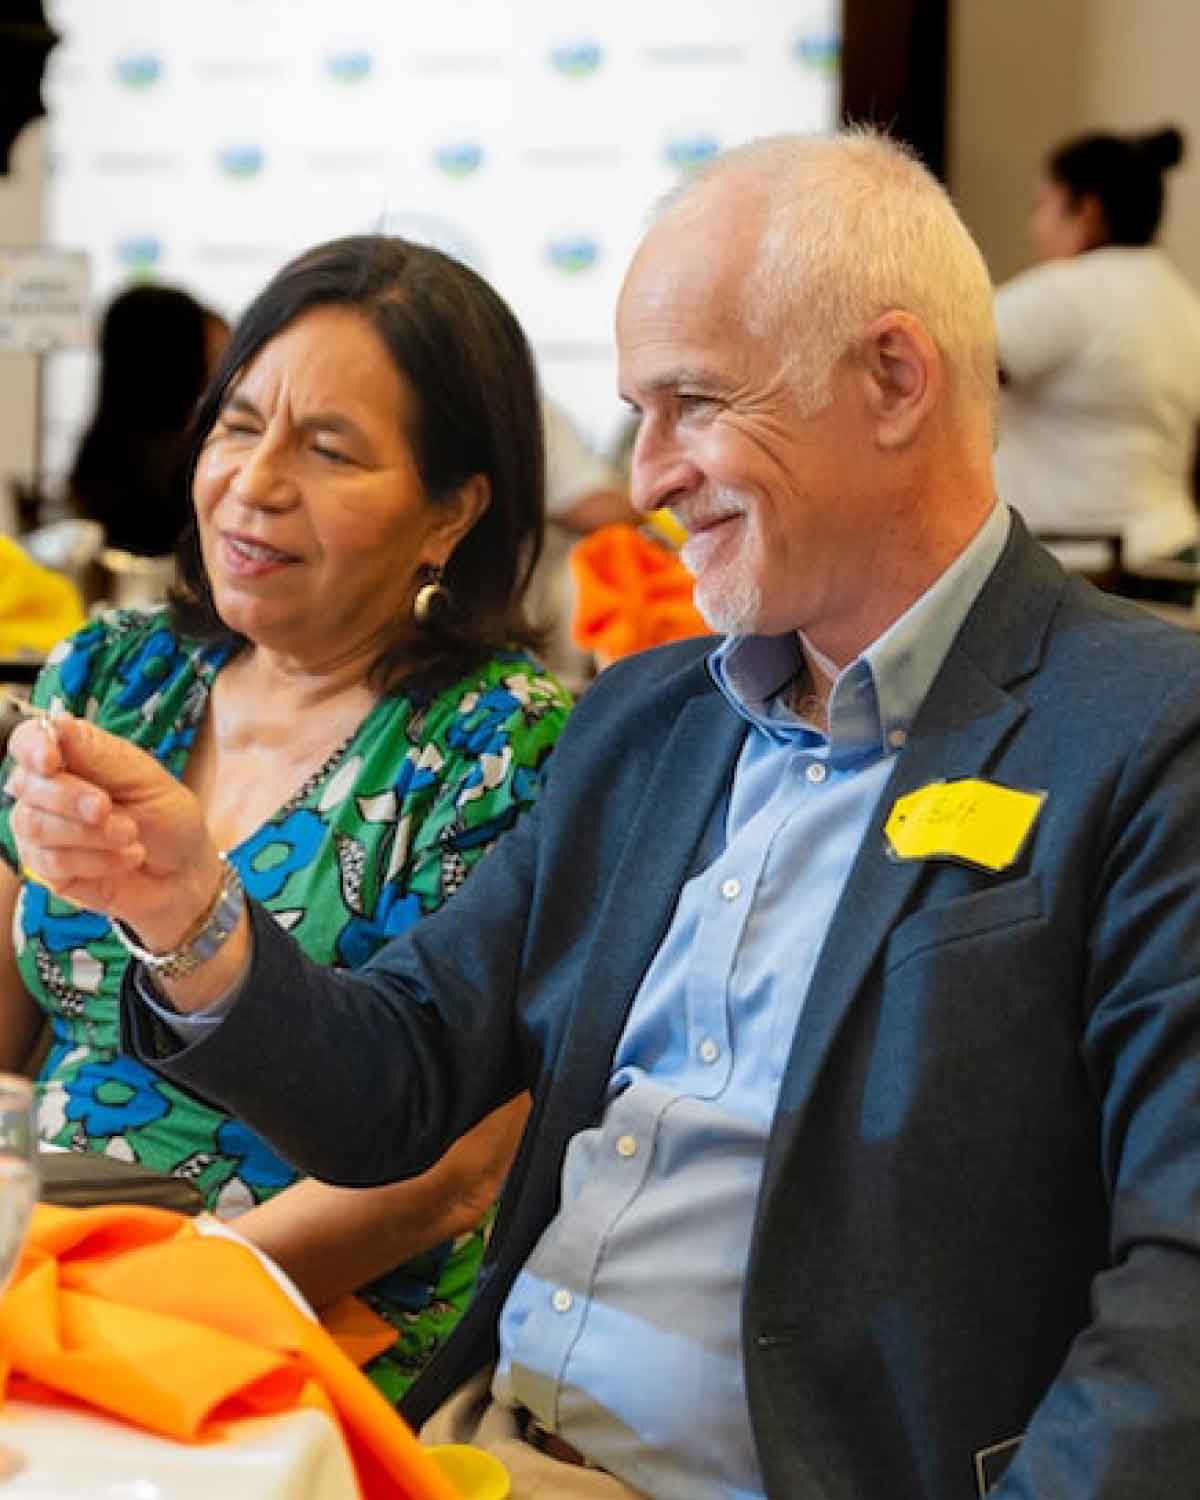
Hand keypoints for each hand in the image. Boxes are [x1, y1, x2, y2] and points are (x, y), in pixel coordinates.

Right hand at [5, 714, 223, 951]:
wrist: (184, 871)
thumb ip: (99, 755)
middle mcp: (47, 791)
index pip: (28, 740)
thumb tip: (58, 722)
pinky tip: (126, 857)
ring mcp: (43, 831)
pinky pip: (53, 863)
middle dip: (71, 799)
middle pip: (27, 785)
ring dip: (91, 833)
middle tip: (108, 809)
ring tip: (131, 835)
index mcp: (71, 758)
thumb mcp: (145, 780)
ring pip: (36, 826)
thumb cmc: (167, 817)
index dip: (32, 747)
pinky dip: (97, 860)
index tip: (50, 761)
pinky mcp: (48, 870)